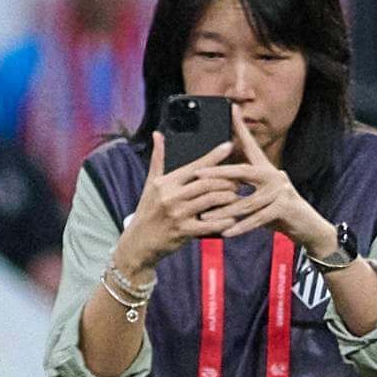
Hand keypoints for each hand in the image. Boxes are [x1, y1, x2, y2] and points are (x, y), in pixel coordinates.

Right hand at [116, 130, 243, 270]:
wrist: (138, 242)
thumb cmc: (147, 211)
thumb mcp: (150, 185)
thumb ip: (158, 159)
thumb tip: (158, 134)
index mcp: (165, 183)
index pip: (194, 166)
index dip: (213, 156)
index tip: (229, 145)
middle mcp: (170, 197)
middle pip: (207, 183)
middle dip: (226, 181)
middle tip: (239, 180)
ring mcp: (177, 214)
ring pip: (211, 200)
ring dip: (228, 197)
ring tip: (236, 196)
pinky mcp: (183, 232)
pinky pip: (209, 224)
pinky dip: (223, 221)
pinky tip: (232, 219)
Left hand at [214, 117, 332, 249]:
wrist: (306, 227)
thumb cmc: (276, 211)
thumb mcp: (258, 196)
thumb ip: (241, 187)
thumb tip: (215, 184)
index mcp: (265, 170)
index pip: (251, 146)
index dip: (241, 128)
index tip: (231, 109)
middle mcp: (274, 176)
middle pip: (243, 171)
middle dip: (218, 174)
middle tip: (197, 174)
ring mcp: (281, 191)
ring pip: (247, 201)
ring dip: (224, 211)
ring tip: (204, 216)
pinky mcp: (285, 208)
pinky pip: (258, 219)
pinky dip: (240, 227)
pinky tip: (225, 232)